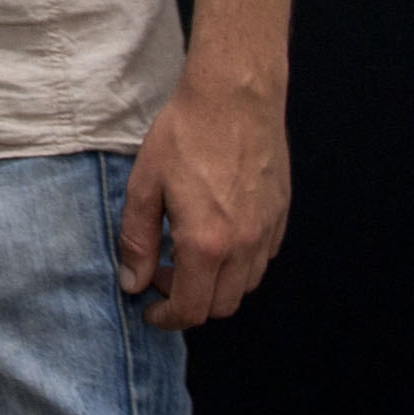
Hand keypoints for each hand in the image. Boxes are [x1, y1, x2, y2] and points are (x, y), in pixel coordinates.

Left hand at [117, 71, 291, 328]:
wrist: (234, 96)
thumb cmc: (186, 134)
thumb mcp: (145, 184)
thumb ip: (138, 240)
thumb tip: (134, 283)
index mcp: (207, 243)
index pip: (191, 309)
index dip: (167, 318)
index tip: (149, 309)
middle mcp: (244, 246)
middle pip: (221, 306)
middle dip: (189, 304)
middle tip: (161, 277)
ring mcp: (267, 232)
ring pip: (245, 286)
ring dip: (216, 285)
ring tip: (186, 255)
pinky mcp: (280, 215)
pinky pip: (262, 258)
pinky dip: (239, 263)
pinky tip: (216, 235)